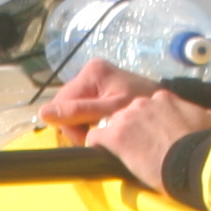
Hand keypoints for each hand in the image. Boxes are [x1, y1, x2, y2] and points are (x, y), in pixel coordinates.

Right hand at [44, 57, 165, 136]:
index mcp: (92, 72)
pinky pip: (86, 106)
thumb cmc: (142, 110)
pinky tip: (105, 126)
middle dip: (77, 124)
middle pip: (67, 104)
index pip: (62, 102)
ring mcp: (98, 78)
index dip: (70, 125)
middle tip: (97, 137)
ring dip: (84, 124)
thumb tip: (43, 113)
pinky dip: (92, 120)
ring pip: (75, 107)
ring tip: (103, 132)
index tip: (88, 139)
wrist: (167, 112)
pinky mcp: (104, 87)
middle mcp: (92, 70)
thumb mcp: (110, 113)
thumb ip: (78, 112)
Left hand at [91, 83, 210, 188]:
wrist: (193, 160)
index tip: (154, 137)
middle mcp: (142, 102)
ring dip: (116, 138)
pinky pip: (96, 137)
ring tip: (126, 156)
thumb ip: (201, 115)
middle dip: (132, 130)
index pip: (148, 107)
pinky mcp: (114, 135)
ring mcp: (126, 117)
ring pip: (111, 124)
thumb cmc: (204, 143)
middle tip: (140, 148)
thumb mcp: (210, 121)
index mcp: (164, 98)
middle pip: (128, 114)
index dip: (148, 123)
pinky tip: (105, 157)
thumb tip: (205, 116)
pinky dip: (98, 146)